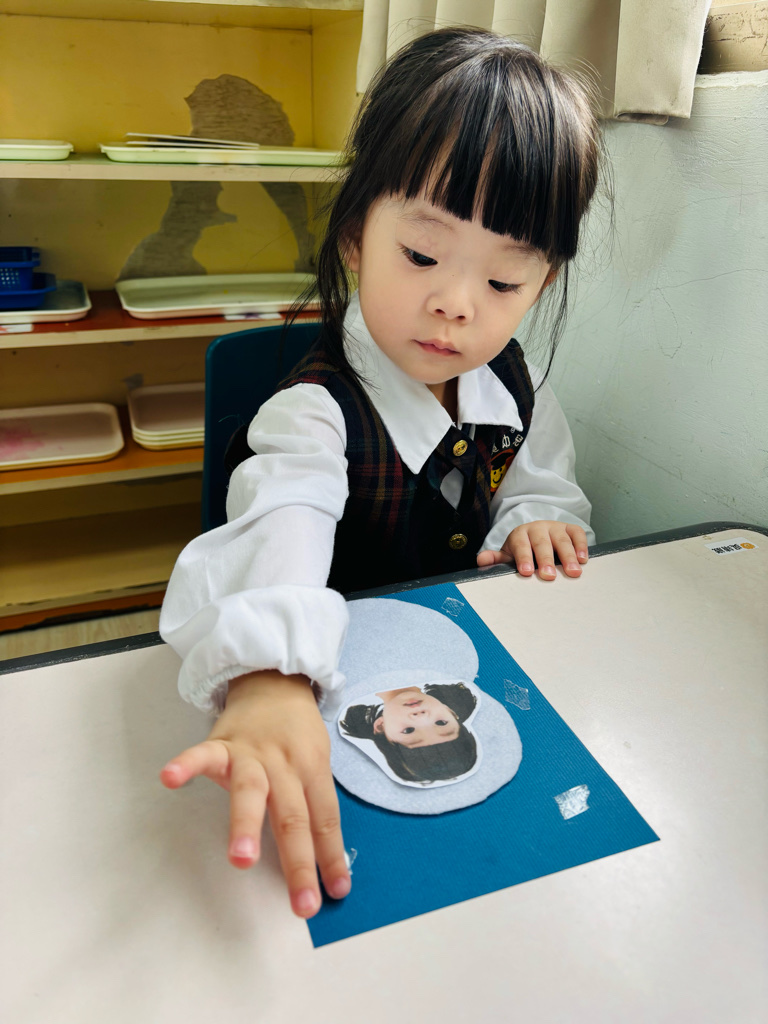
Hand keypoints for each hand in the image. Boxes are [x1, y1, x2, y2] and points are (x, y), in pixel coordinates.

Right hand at [160, 670, 349, 918]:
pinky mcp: (220, 744)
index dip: (330, 857)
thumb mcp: (316, 762)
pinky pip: (201, 755)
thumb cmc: (297, 734)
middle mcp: (284, 764)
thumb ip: (313, 805)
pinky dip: (185, 765)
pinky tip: (169, 778)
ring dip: (245, 825)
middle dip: (297, 863)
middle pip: (292, 817)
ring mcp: (251, 754)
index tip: (335, 893)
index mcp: (312, 769)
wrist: (274, 681)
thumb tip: (324, 861)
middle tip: (302, 903)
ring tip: (240, 858)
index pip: (324, 819)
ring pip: (250, 791)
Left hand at [476, 520, 588, 579]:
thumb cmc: (523, 550)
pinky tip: (583, 559)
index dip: (523, 558)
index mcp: (520, 534)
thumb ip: (496, 559)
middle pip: (542, 542)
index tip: (527, 572)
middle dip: (545, 559)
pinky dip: (581, 545)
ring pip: (561, 539)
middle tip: (549, 575)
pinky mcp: (570, 528)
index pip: (521, 545)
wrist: (538, 534)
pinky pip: (577, 533)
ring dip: (568, 556)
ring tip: (573, 572)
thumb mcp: (509, 555)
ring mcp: (555, 527)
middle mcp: (537, 528)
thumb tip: (481, 561)